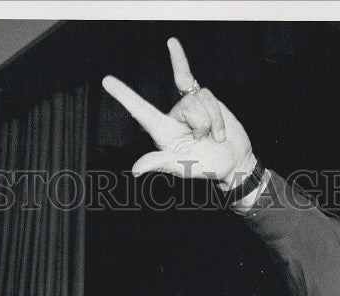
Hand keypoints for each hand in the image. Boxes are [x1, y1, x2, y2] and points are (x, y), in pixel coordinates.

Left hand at [102, 38, 254, 188]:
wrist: (234, 160)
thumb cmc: (207, 167)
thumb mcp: (183, 168)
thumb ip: (161, 163)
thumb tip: (136, 170)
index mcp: (163, 132)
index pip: (140, 111)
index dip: (124, 95)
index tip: (106, 80)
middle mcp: (174, 117)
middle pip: (186, 105)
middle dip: (202, 123)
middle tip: (205, 141)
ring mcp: (189, 106)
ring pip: (199, 98)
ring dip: (213, 120)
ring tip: (215, 137)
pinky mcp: (204, 99)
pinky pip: (204, 90)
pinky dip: (215, 110)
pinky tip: (218, 126)